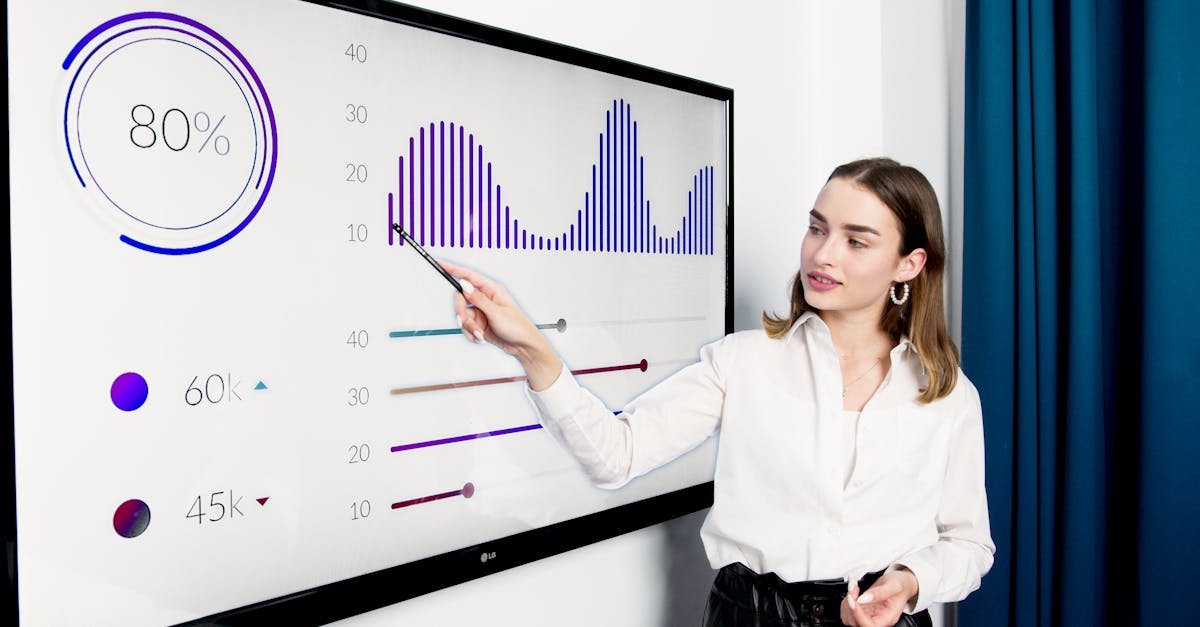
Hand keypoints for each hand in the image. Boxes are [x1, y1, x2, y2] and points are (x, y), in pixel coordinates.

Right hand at [439, 260, 562, 390]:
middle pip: (460, 299)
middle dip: (463, 314)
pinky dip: (471, 334)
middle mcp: (485, 299)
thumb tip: (465, 285)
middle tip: (470, 324)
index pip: (469, 276)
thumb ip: (479, 299)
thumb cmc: (517, 328)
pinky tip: (481, 337)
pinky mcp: (478, 323)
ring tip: (481, 334)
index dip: (453, 269)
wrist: (522, 347)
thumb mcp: (497, 313)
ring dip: (469, 328)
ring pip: (462, 316)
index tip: (440, 263)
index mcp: (492, 290)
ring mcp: (481, 311)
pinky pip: (465, 327)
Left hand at [840, 566, 918, 626]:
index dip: (857, 614)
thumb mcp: (894, 585)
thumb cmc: (901, 585)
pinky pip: (848, 611)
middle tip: (854, 589)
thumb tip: (863, 599)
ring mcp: (869, 615)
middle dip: (851, 605)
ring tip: (854, 588)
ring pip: (849, 617)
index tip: (853, 599)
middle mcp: (877, 619)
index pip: (868, 625)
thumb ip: (879, 593)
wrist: (901, 582)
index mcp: (887, 618)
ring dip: (847, 602)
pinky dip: (847, 600)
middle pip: (855, 622)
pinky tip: (853, 591)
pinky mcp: (862, 610)